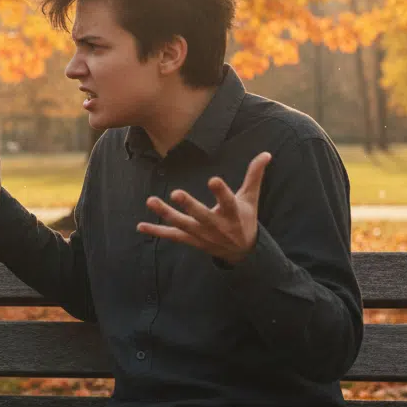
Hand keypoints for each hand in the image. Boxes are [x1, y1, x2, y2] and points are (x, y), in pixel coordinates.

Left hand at [137, 152, 271, 265]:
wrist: (242, 253)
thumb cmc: (244, 219)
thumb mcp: (251, 198)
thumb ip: (254, 176)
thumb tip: (266, 153)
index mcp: (233, 213)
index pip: (228, 201)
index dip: (221, 191)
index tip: (213, 179)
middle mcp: (216, 225)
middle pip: (201, 216)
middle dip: (189, 206)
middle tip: (175, 193)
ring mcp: (202, 234)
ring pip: (182, 225)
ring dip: (165, 214)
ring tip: (150, 201)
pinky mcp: (191, 240)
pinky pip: (172, 236)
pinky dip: (157, 231)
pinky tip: (140, 226)